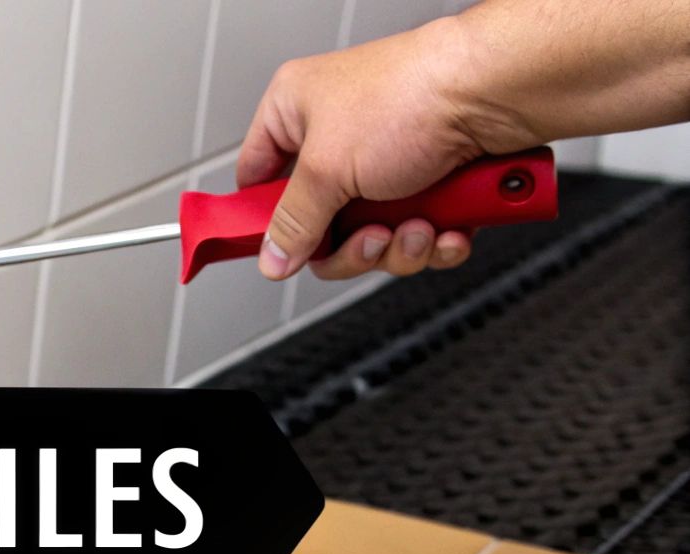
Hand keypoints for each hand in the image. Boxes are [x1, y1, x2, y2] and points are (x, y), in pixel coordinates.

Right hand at [238, 19, 504, 280]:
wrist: (500, 90)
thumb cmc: (414, 94)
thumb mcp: (327, 170)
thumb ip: (292, 223)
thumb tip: (272, 257)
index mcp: (296, 111)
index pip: (257, 178)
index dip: (263, 221)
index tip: (275, 255)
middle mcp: (340, 135)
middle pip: (321, 225)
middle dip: (352, 246)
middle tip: (370, 238)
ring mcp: (388, 160)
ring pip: (372, 237)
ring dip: (398, 246)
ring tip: (420, 226)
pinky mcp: (431, 180)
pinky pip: (417, 234)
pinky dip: (434, 241)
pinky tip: (447, 227)